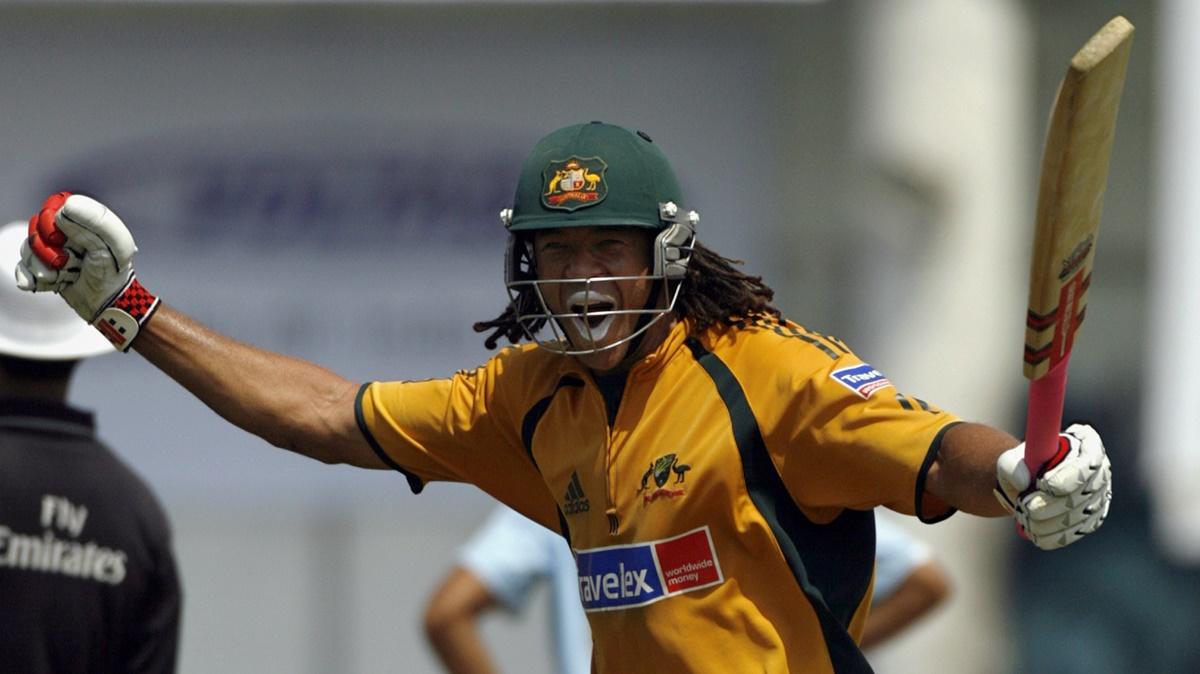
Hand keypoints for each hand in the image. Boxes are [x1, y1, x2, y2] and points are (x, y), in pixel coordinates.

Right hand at [14, 192, 158, 350]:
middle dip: (49, 251)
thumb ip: (95, 220)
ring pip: (28, 250)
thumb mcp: (116, 243)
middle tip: (71, 263)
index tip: (60, 238)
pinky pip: (23, 268)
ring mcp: (53, 252)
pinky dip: (33, 279)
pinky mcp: (44, 270)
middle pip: (36, 230)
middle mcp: (66, 234)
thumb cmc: (115, 272)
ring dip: (45, 268)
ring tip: (67, 276)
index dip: (50, 222)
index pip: (52, 209)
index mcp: (82, 222)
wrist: (107, 304)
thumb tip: (64, 207)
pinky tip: (52, 284)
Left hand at [994, 423, 1110, 549]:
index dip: (1068, 477)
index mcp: (1086, 444)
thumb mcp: (1010, 460)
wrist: (1026, 487)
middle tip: (1023, 504)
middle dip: (1048, 504)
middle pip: (1082, 495)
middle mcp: (1100, 471)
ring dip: (1045, 522)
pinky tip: (1034, 531)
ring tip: (1024, 515)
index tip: (1044, 484)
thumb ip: (1012, 466)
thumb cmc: (1021, 466)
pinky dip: (1050, 536)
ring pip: (1077, 517)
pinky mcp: (1092, 520)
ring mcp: (1100, 497)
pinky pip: (1074, 533)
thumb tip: (1024, 482)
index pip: (1088, 463)